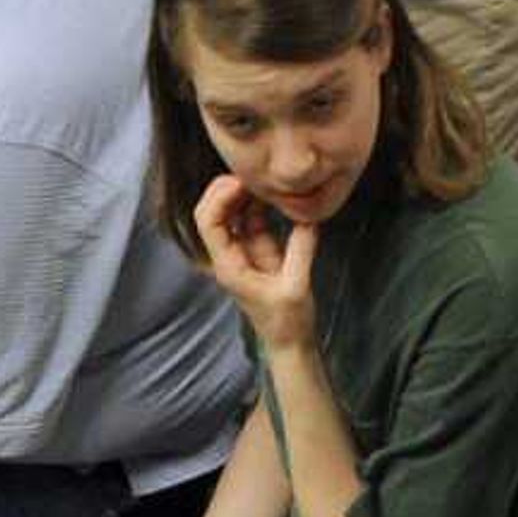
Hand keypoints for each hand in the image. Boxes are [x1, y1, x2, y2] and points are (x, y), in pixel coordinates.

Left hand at [194, 173, 321, 351]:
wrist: (289, 343)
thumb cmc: (287, 322)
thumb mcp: (297, 286)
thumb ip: (302, 249)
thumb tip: (308, 216)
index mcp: (228, 265)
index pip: (209, 222)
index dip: (221, 196)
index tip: (245, 181)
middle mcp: (228, 255)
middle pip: (212, 211)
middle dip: (226, 188)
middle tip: (251, 172)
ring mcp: (241, 251)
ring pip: (231, 212)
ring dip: (243, 193)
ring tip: (265, 179)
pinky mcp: (257, 251)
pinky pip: (251, 219)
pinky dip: (260, 205)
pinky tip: (274, 195)